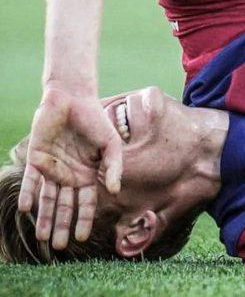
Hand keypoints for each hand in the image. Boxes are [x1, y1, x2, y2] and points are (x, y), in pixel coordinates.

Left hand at [18, 87, 122, 248]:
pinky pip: (32, 181)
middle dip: (62, 226)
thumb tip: (115, 191)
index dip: (84, 220)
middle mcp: (70, 174)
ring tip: (43, 238)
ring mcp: (52, 168)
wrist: (72, 98)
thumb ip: (114, 167)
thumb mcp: (111, 144)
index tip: (80, 237)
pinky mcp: (36, 158)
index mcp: (89, 173)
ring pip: (48, 199)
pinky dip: (30, 195)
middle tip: (59, 247)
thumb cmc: (95, 120)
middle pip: (65, 206)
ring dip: (45, 218)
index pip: (86, 202)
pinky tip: (28, 209)